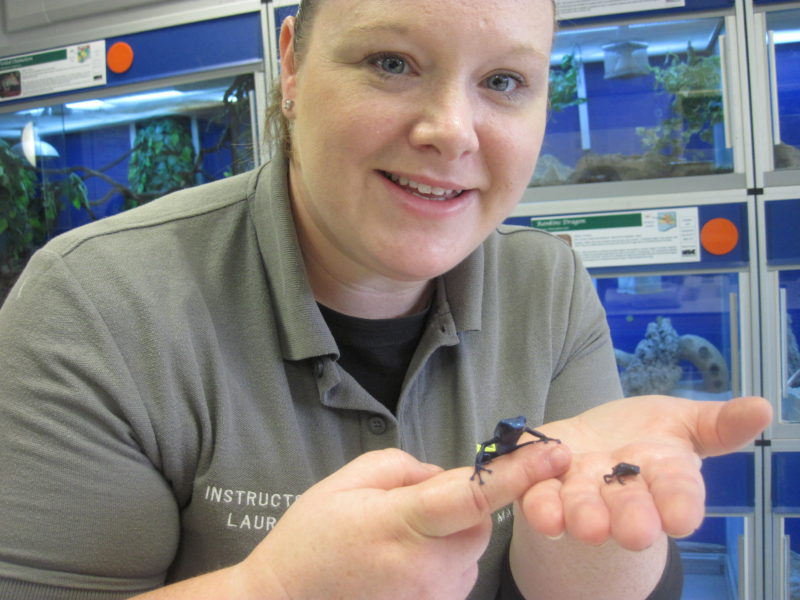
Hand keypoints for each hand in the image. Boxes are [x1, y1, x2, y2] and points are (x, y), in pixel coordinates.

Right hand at [238, 443, 569, 599]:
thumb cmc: (310, 540)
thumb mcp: (346, 483)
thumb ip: (404, 468)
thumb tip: (444, 476)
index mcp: (400, 525)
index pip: (471, 496)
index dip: (517, 474)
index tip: (557, 455)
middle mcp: (425, 570)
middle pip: (479, 528)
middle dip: (464, 511)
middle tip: (416, 509)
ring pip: (469, 557)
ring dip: (450, 541)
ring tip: (397, 545)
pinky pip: (455, 583)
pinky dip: (440, 567)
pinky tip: (399, 570)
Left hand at [519, 395, 771, 550]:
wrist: (591, 443)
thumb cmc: (644, 435)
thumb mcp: (683, 421)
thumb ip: (718, 423)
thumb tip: (762, 408)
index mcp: (662, 476)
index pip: (677, 492)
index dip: (680, 505)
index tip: (682, 518)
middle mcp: (621, 491)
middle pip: (628, 507)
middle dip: (631, 518)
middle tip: (634, 532)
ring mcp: (580, 489)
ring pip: (580, 507)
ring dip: (581, 515)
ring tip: (584, 525)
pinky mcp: (541, 482)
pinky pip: (537, 494)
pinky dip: (536, 499)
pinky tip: (536, 501)